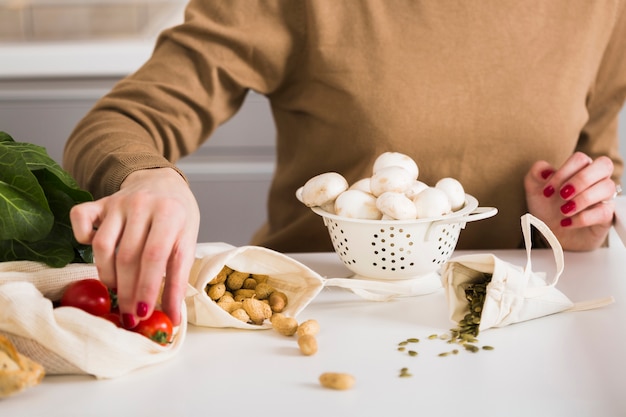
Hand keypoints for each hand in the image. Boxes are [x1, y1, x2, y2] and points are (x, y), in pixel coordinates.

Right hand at [69, 168, 199, 326]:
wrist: (164, 182)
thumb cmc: (179, 217)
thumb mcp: (187, 242)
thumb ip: (178, 278)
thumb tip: (173, 318)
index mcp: (170, 213)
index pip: (155, 256)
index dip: (147, 288)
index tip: (143, 314)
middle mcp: (142, 205)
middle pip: (128, 256)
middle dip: (127, 292)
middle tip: (128, 315)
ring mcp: (118, 202)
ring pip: (102, 246)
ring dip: (108, 275)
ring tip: (117, 290)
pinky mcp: (99, 202)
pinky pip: (80, 219)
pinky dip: (82, 239)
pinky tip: (97, 254)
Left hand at [524, 152, 617, 250]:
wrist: (551, 235)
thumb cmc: (547, 208)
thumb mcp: (534, 190)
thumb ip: (535, 174)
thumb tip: (546, 170)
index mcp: (579, 169)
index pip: (580, 159)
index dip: (563, 172)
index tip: (548, 190)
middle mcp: (595, 180)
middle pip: (604, 165)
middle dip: (581, 179)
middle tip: (562, 195)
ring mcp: (603, 198)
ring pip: (607, 187)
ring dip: (583, 199)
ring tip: (564, 210)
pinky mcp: (606, 217)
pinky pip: (604, 212)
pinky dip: (582, 218)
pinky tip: (567, 222)